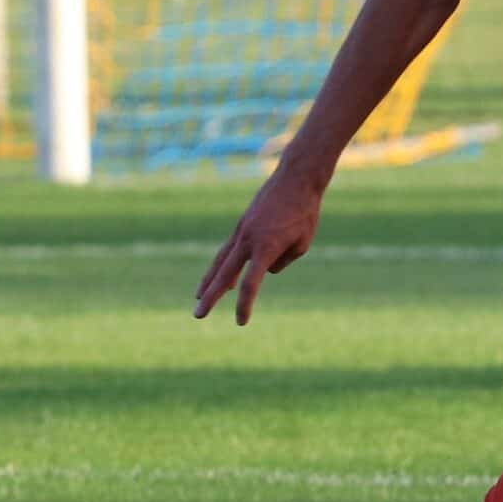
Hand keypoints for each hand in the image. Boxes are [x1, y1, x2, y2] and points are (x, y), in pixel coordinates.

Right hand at [192, 165, 326, 324]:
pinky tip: (219, 276)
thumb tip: (266, 271)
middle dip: (210, 296)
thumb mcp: (302, 243)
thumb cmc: (305, 212)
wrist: (296, 179)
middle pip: (224, 274)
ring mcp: (242, 231)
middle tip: (197, 315)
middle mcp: (248, 240)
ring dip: (209, 280)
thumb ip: (282, 262)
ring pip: (221, 261)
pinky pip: (229, 249)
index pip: (250, 283)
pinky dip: (222, 264)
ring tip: (198, 297)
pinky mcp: (243, 224)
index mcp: (266, 248)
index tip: (240, 322)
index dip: (245, 304)